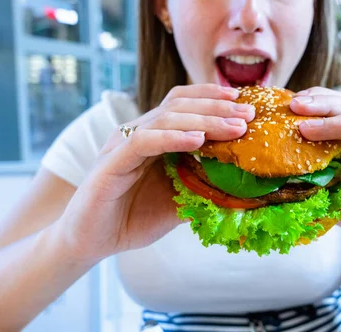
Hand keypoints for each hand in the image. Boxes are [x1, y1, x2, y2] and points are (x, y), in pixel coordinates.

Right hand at [55, 84, 254, 262]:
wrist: (91, 242)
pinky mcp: (111, 162)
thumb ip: (203, 188)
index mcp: (154, 136)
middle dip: (218, 106)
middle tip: (249, 113)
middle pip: (180, 105)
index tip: (246, 103)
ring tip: (235, 127)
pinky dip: (172, 137)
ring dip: (204, 120)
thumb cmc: (132, 218)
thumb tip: (243, 189)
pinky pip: (144, 141)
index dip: (214, 98)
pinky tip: (198, 140)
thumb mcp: (179, 202)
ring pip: (166, 118)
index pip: (184, 103)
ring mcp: (123, 144)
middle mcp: (138, 133)